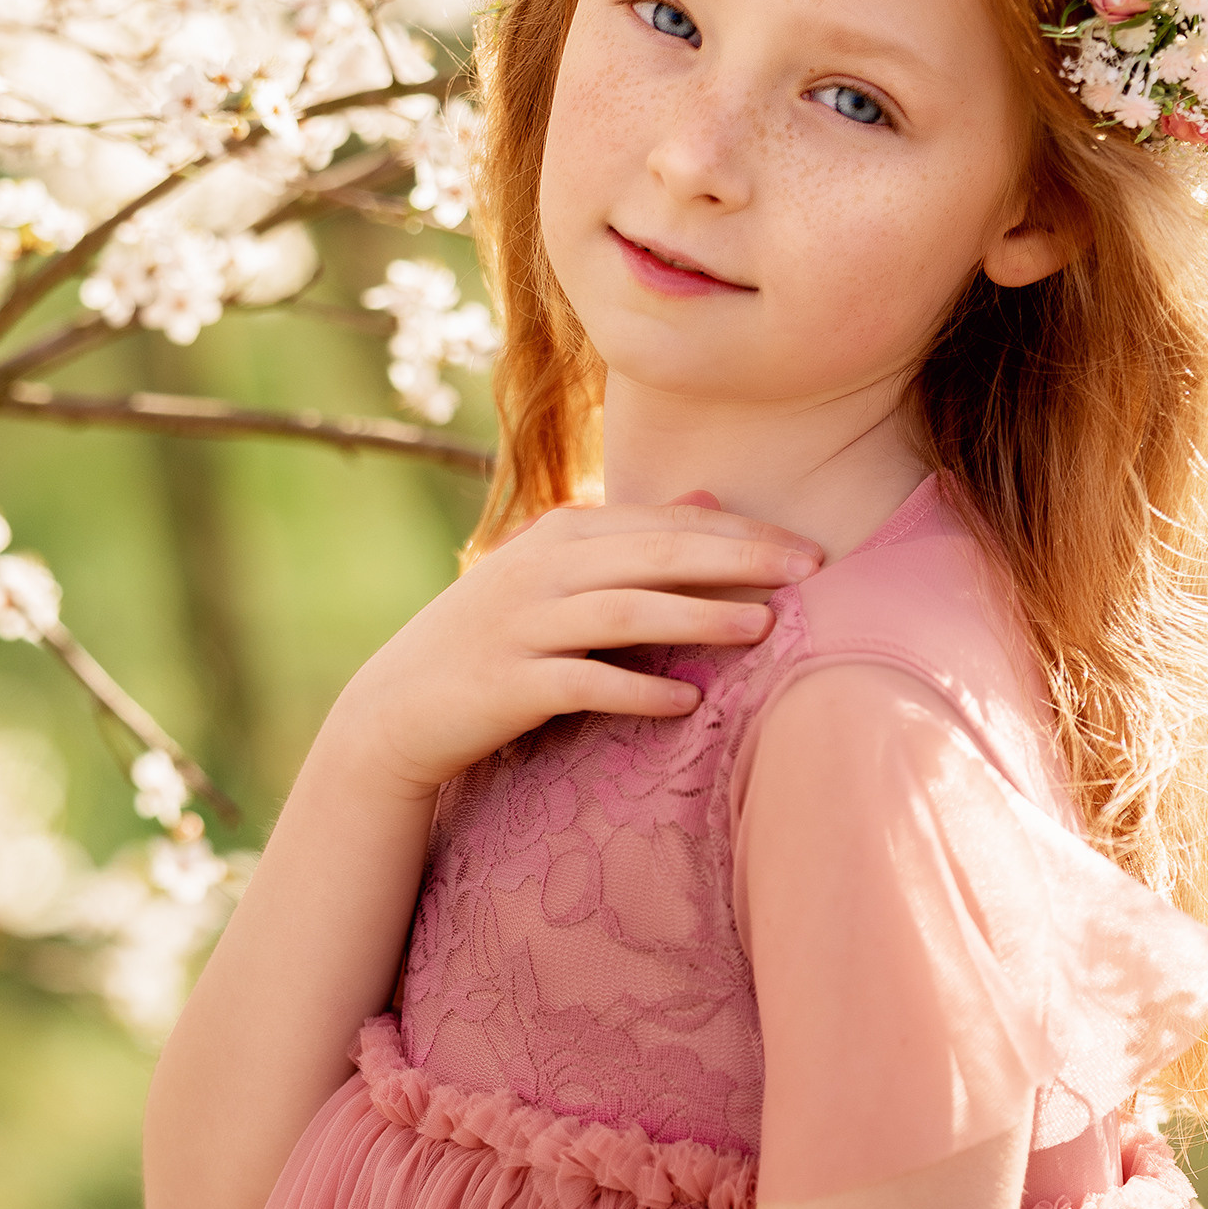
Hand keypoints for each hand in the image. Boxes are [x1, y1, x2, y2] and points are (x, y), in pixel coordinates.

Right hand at [332, 496, 822, 798]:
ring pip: (624, 613)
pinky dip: (638, 690)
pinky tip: (687, 702)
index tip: (807, 547)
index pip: (664, 524)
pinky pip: (583, 684)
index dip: (739, 533)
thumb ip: (631, 540)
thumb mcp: (556, 577)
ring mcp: (521, 626)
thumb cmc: (495, 640)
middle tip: (809, 570)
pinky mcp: (508, 685)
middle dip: (736, 560)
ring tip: (763, 627)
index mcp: (560, 536)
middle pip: (654, 556)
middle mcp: (541, 570)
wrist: (398, 708)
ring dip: (697, 616)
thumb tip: (710, 500)